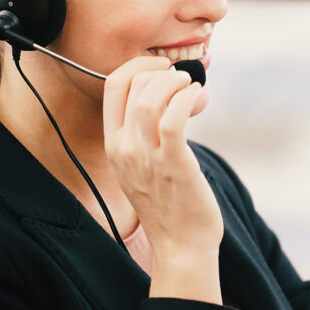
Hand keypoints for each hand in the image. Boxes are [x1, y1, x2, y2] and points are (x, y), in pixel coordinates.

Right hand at [103, 56, 223, 301]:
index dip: (138, 66)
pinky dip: (187, 99)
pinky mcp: (174, 164)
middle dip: (161, 71)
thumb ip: (145, 132)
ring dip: (175, 82)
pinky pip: (174, 118)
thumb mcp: (142, 164)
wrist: (181, 244)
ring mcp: (147, 157)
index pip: (112, 86)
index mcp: (114, 145)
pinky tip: (197, 98)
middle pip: (132, 86)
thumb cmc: (169, 201)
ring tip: (190, 85)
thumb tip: (169, 91)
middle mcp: (125, 149)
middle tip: (181, 76)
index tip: (160, 66)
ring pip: (151, 99)